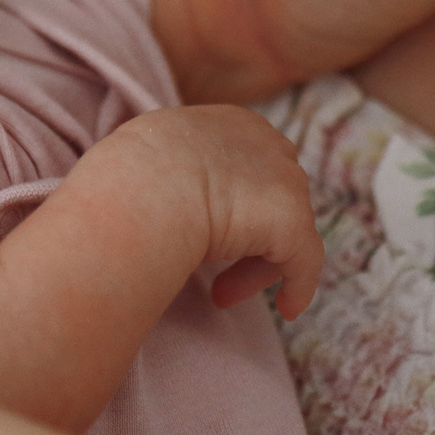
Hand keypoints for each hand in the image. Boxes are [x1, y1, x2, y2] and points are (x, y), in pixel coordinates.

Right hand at [80, 105, 323, 318]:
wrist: (142, 186)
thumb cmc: (129, 174)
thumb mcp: (151, 154)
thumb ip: (174, 168)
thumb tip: (158, 195)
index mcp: (232, 124)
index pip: (246, 169)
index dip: (231, 207)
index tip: (206, 239)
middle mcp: (267, 144)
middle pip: (270, 199)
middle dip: (246, 239)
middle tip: (214, 276)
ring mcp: (284, 181)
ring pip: (285, 232)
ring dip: (255, 267)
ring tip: (220, 295)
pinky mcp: (292, 220)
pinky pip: (305, 260)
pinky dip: (299, 286)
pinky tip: (286, 310)